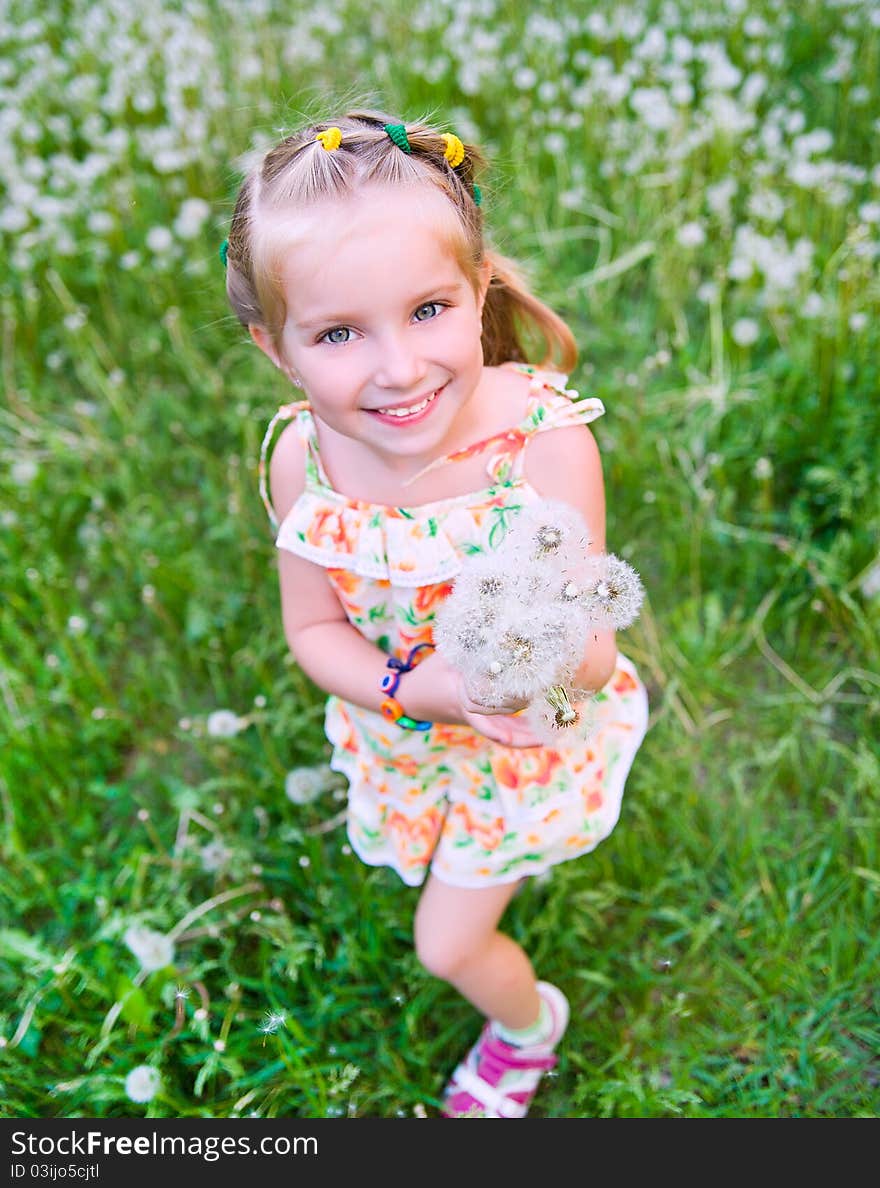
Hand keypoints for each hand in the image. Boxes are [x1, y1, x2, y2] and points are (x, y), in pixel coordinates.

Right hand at [404, 650, 543, 747]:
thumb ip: (465, 645)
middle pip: (497, 729)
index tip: (522, 708)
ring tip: (548, 735)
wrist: (411, 698)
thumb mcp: (444, 657)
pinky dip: (517, 729)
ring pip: (501, 732)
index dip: (500, 711)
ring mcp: (475, 720)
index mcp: (459, 698)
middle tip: (545, 733)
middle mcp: (470, 714)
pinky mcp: (478, 720)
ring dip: (523, 736)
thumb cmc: (428, 675)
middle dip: (521, 733)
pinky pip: (500, 728)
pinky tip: (537, 728)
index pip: (483, 708)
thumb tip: (489, 625)